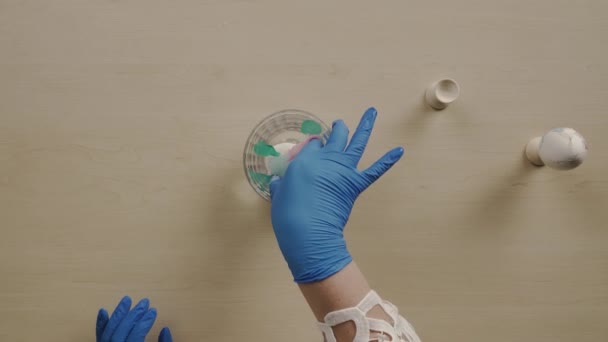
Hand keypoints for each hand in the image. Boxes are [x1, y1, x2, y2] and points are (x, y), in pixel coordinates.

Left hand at [96, 296, 172, 341]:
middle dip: (133, 315)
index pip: (135, 335)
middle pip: (121, 331)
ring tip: (127, 299)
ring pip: (108, 332)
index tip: (153, 311)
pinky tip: (103, 310)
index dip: (145, 322)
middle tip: (144, 302)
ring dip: (118, 314)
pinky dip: (101, 324)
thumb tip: (165, 330)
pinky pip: (99, 337)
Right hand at [270, 107, 403, 282]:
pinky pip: (375, 170)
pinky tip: (399, 150)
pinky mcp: (356, 184)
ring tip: (371, 112)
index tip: (312, 150)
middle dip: (337, 128)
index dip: (313, 146)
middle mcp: (326, 160)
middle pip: (335, 137)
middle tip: (338, 124)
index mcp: (305, 160)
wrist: (308, 232)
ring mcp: (343, 171)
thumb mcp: (278, 195)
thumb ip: (280, 185)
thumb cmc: (288, 214)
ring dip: (365, 126)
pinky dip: (388, 160)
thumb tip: (277, 181)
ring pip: (356, 143)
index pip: (312, 145)